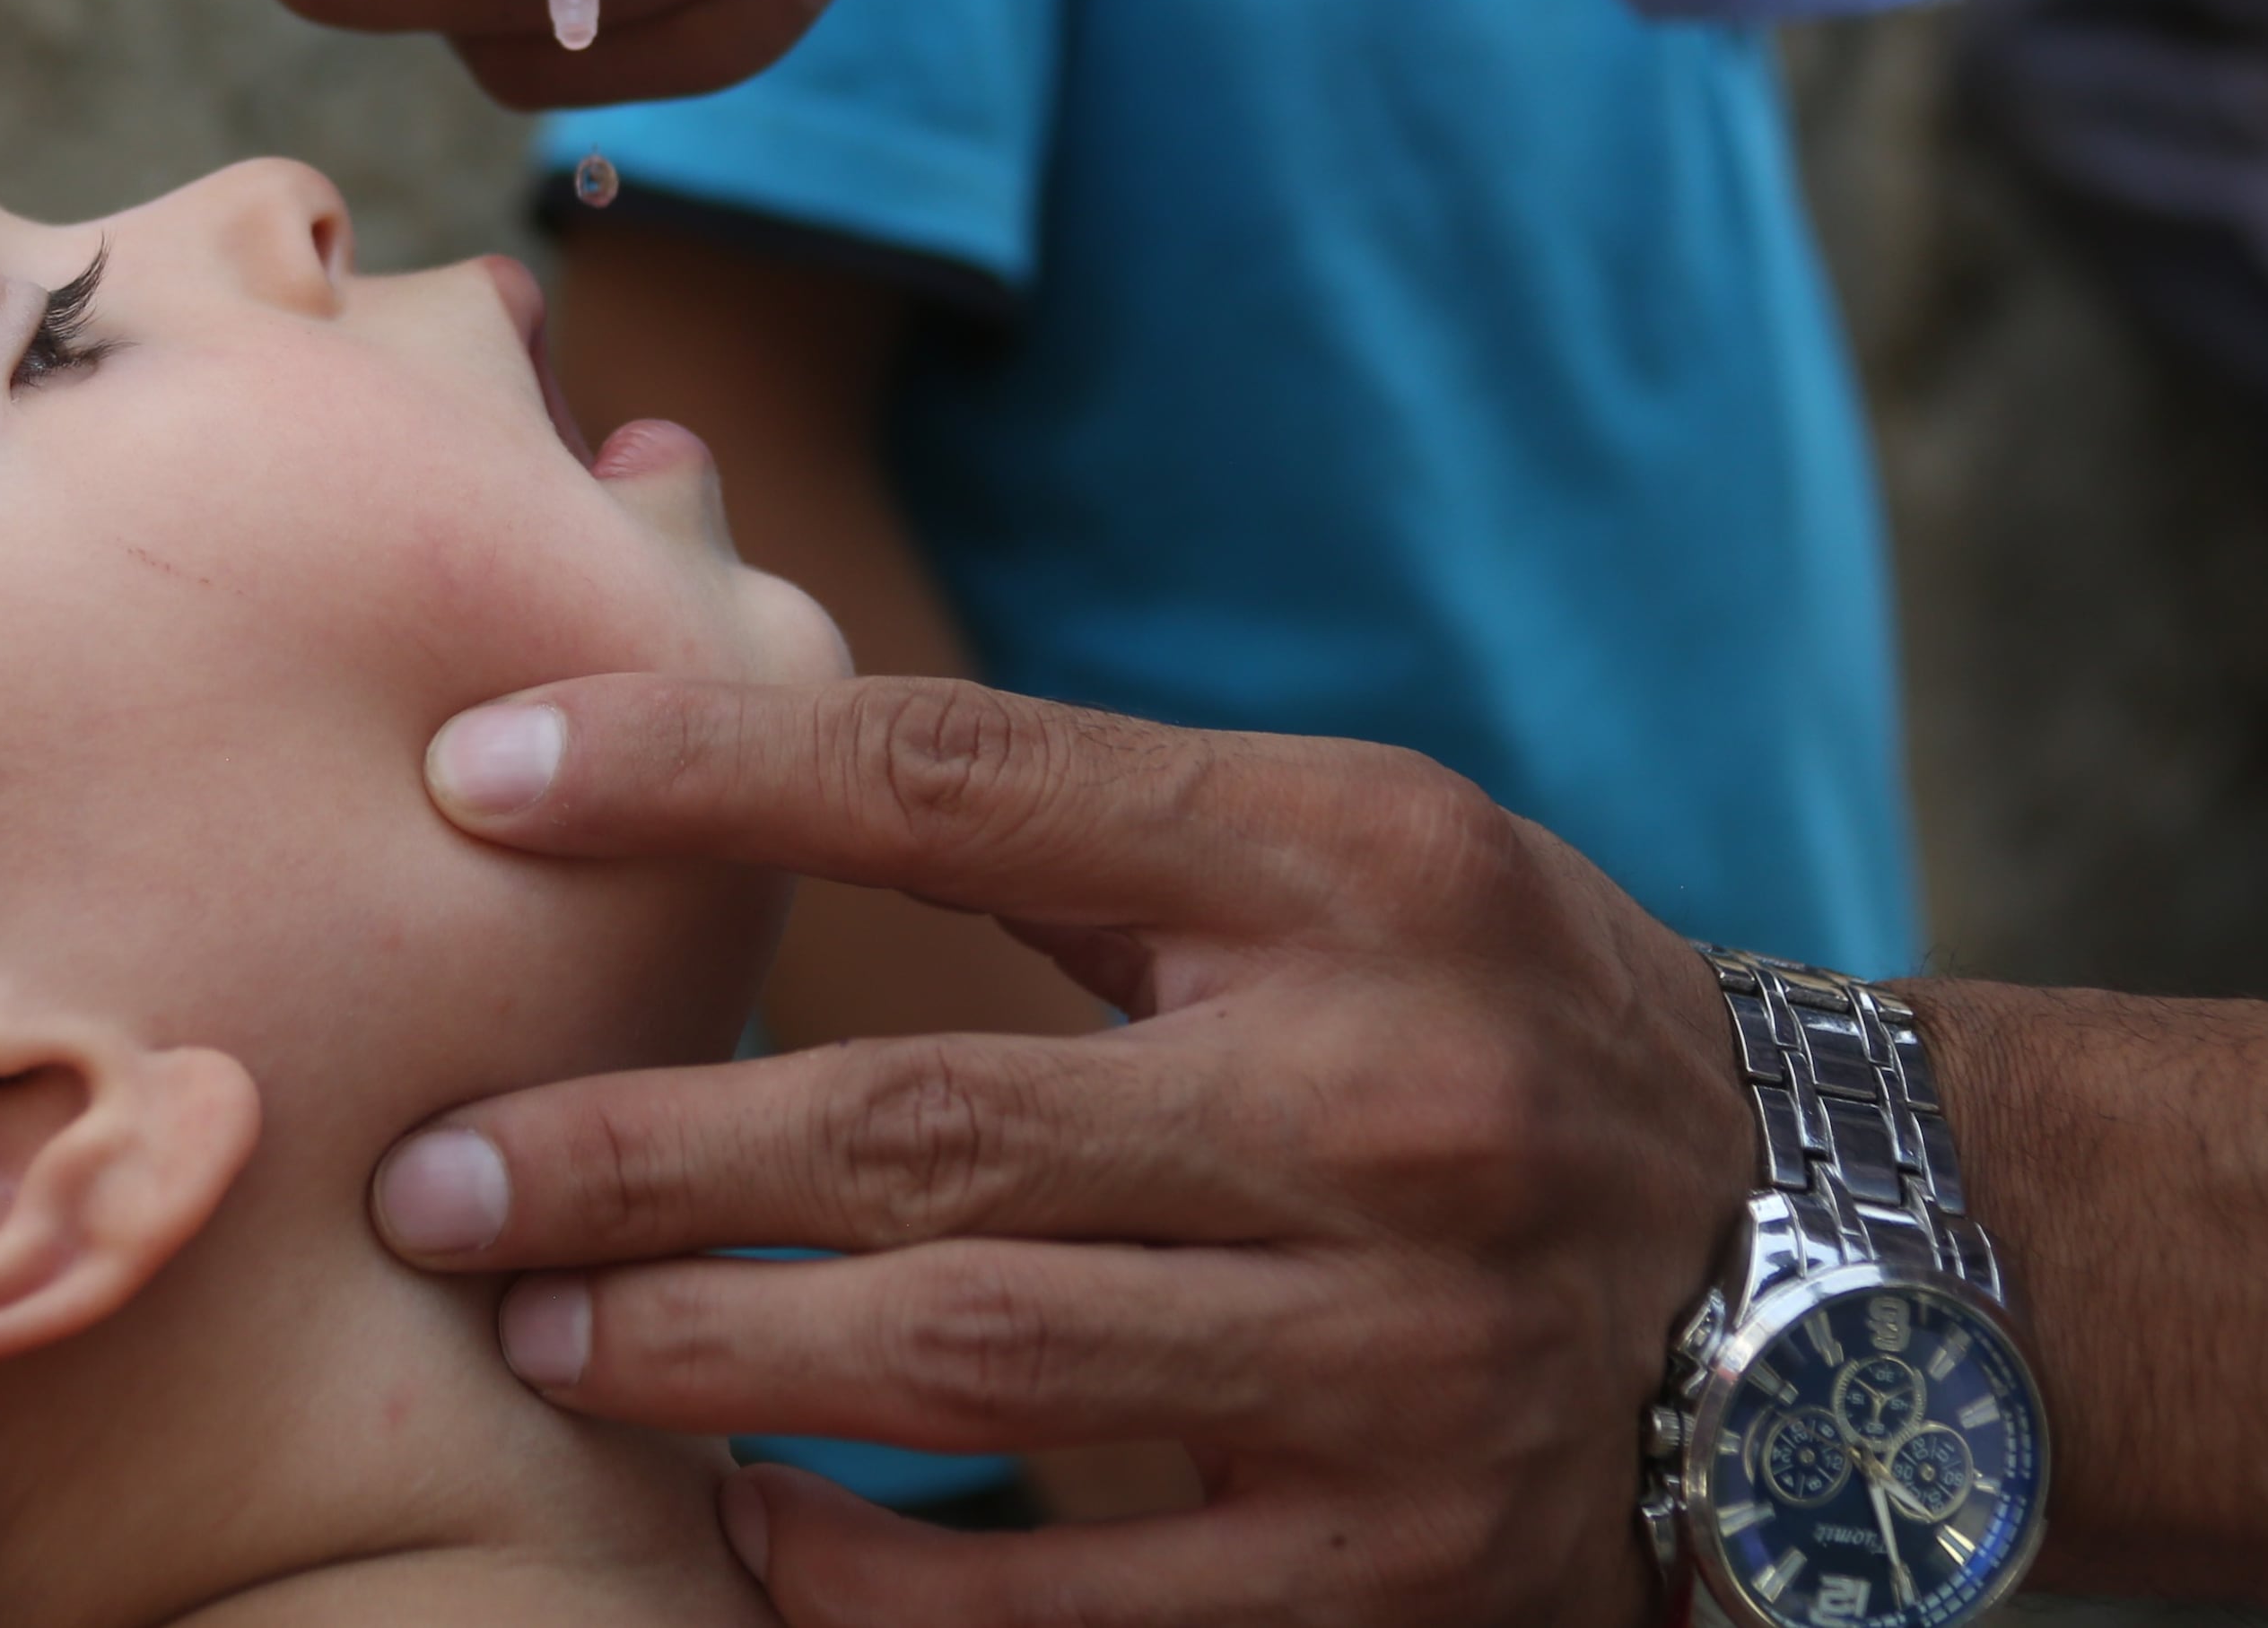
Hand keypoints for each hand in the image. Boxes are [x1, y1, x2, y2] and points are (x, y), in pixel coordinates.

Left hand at [362, 676, 1746, 1626]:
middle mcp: (1380, 1100)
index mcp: (1348, 863)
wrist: (1833, 1280)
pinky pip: (1069, 1600)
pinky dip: (869, 1573)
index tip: (473, 768)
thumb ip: (1083, 819)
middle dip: (638, 1150)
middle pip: (924, 1117)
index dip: (693, 767)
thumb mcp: (1357, 846)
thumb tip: (732, 726)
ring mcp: (1397, 1357)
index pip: (951, 778)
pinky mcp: (1395, 1572)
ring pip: (970, 1355)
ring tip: (531, 1332)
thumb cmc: (1506, 1012)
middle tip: (434, 1172)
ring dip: (707, 1354)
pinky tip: (729, 1529)